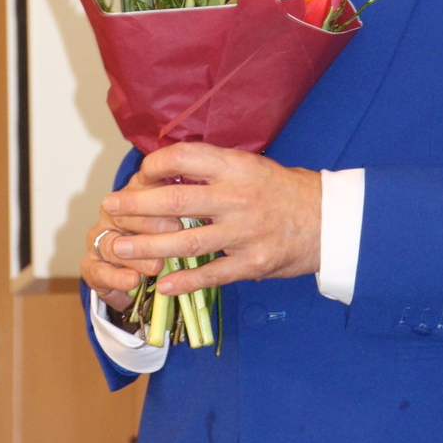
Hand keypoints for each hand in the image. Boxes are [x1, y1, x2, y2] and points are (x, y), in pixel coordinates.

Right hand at [81, 169, 184, 309]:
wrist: (134, 273)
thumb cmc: (161, 236)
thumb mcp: (176, 218)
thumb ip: (183, 204)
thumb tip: (202, 192)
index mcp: (131, 194)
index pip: (140, 189)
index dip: (159, 195)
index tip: (183, 203)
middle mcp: (111, 213)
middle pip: (123, 214)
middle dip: (150, 224)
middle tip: (175, 231)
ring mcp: (99, 239)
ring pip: (112, 244)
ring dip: (136, 256)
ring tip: (157, 266)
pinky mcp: (91, 265)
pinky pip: (99, 271)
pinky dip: (117, 278)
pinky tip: (133, 282)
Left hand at [104, 142, 321, 295]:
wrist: (330, 220)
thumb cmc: (286, 191)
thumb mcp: (253, 166)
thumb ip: (216, 170)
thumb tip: (170, 171)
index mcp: (237, 167)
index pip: (185, 158)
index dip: (156, 164)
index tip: (140, 173)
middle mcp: (237, 197)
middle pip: (175, 201)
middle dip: (137, 206)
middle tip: (111, 209)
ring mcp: (244, 232)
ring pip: (185, 241)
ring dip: (147, 246)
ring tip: (120, 248)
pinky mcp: (252, 262)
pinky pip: (211, 274)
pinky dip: (184, 281)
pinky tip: (161, 284)